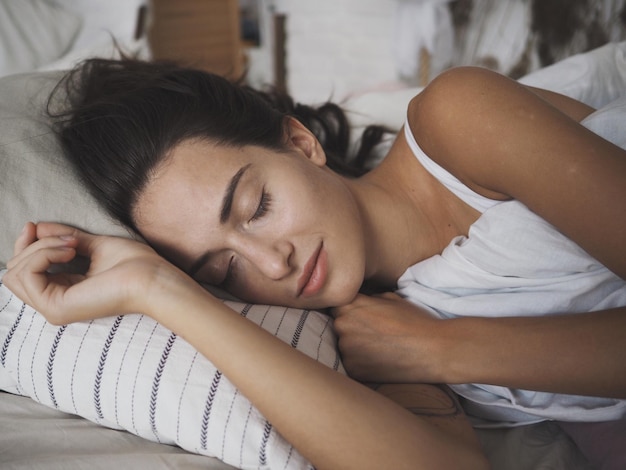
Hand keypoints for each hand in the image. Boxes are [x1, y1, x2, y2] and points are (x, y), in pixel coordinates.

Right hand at [4, 222, 185, 324]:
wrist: (152, 278)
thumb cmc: (134, 263)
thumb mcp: (92, 244)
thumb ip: (63, 238)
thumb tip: (36, 227)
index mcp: (62, 290)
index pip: (22, 269)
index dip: (24, 245)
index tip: (36, 225)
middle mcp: (53, 303)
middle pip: (13, 270)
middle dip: (34, 245)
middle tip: (69, 238)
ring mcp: (53, 308)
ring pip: (16, 271)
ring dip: (40, 248)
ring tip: (72, 244)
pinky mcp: (56, 308)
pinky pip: (27, 274)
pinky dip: (44, 254)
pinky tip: (70, 250)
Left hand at [330, 292, 443, 383]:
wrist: (432, 350)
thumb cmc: (414, 321)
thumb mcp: (390, 298)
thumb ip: (367, 299)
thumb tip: (358, 302)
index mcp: (350, 305)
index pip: (337, 305)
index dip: (349, 310)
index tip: (362, 317)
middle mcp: (343, 325)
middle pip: (338, 325)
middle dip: (351, 328)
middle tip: (373, 333)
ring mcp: (346, 349)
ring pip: (343, 345)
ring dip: (354, 347)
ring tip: (379, 347)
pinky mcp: (353, 370)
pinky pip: (350, 364)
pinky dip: (361, 363)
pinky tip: (380, 360)